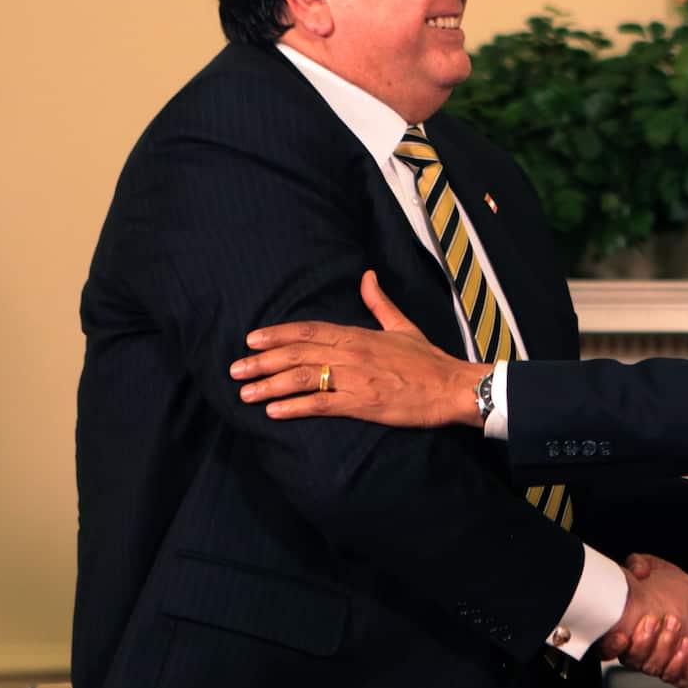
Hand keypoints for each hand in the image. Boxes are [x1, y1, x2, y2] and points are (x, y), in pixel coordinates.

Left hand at [230, 270, 487, 425]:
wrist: (452, 387)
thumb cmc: (428, 360)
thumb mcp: (402, 325)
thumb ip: (379, 302)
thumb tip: (367, 276)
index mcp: (359, 334)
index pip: (309, 330)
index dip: (277, 334)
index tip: (251, 339)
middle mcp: (352, 353)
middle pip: (297, 353)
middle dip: (262, 361)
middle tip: (234, 370)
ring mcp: (356, 378)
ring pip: (303, 378)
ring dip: (270, 385)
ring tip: (245, 393)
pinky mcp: (363, 404)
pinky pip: (321, 404)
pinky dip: (295, 407)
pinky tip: (274, 412)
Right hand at [596, 554, 687, 687]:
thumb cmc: (665, 585)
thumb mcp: (650, 567)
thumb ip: (639, 564)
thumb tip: (639, 570)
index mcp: (622, 629)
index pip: (605, 648)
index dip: (611, 645)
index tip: (621, 634)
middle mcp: (637, 650)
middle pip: (633, 658)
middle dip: (643, 641)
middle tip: (652, 620)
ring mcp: (657, 661)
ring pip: (654, 667)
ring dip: (664, 647)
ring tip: (673, 624)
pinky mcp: (680, 670)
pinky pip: (678, 676)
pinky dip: (681, 663)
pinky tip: (686, 645)